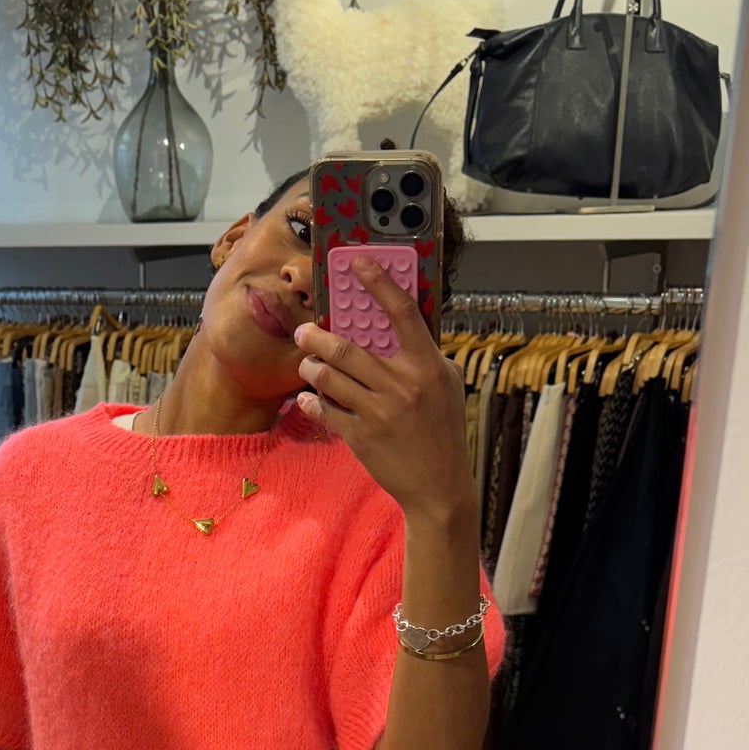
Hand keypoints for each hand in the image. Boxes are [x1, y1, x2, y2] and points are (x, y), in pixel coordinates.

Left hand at [293, 254, 473, 524]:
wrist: (438, 487)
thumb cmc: (442, 431)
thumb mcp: (445, 385)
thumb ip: (422, 354)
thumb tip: (393, 325)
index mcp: (427, 366)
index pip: (401, 313)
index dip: (378, 283)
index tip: (357, 263)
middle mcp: (402, 385)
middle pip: (347, 347)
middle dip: (316, 336)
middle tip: (303, 332)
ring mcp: (379, 412)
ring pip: (329, 377)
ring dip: (311, 367)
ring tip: (307, 364)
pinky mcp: (361, 437)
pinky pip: (325, 409)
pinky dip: (311, 401)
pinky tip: (307, 398)